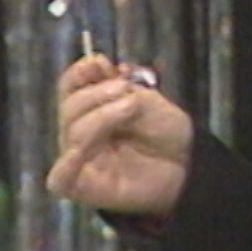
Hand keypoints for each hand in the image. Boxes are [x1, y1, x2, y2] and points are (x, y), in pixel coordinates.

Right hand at [46, 54, 192, 215]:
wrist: (190, 165)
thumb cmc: (166, 132)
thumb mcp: (147, 99)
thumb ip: (118, 85)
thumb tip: (93, 62)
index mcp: (90, 111)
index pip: (69, 89)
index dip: (79, 73)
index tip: (99, 63)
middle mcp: (80, 134)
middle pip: (69, 108)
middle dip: (97, 93)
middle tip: (127, 88)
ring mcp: (80, 162)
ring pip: (72, 133)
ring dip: (102, 115)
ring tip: (132, 107)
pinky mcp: (84, 188)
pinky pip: (61, 179)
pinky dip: (66, 164)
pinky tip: (79, 151)